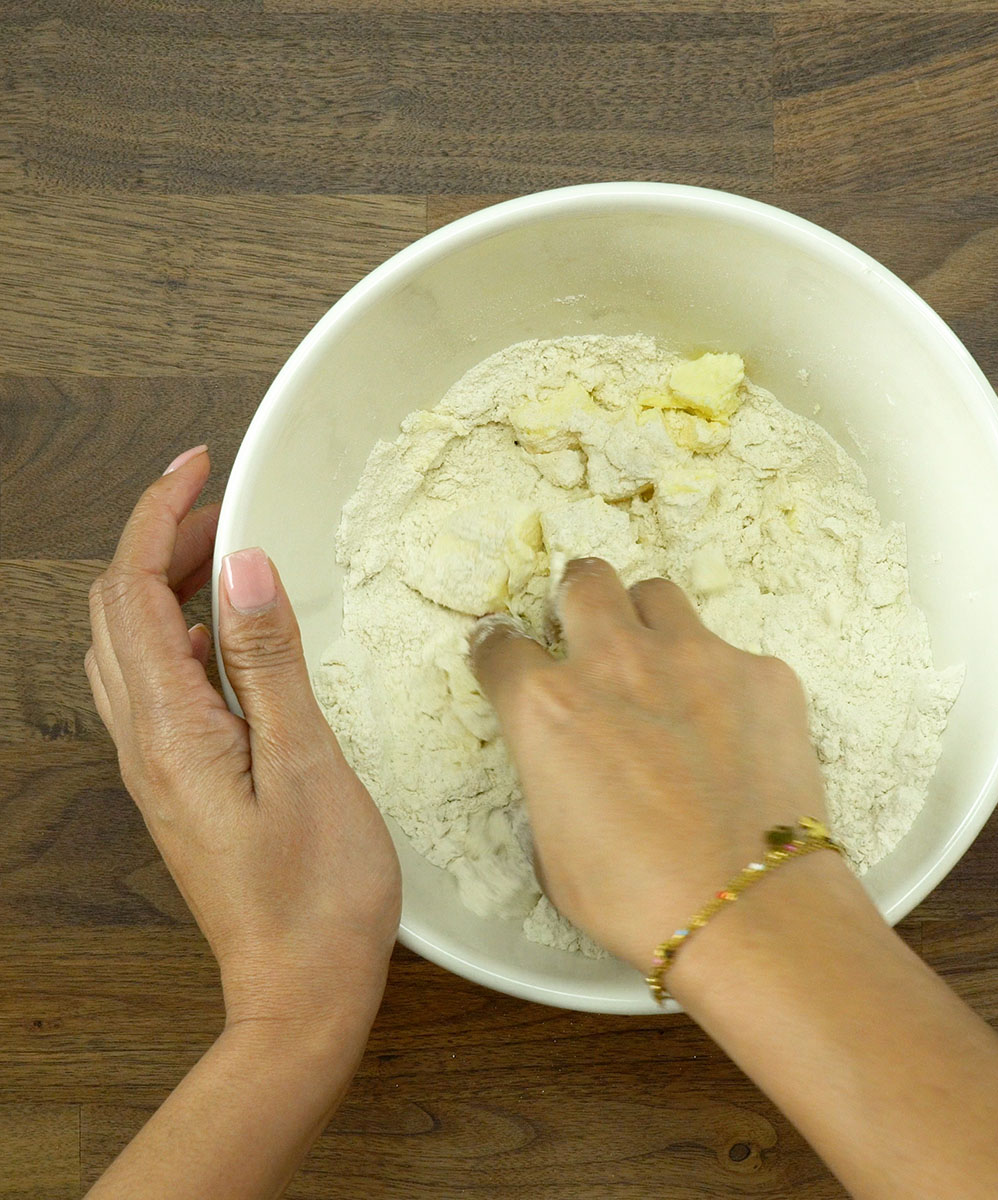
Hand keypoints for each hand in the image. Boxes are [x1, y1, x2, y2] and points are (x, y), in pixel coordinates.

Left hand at [85, 446, 400, 1046]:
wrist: (302, 990)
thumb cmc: (317, 892)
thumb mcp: (306, 763)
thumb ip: (268, 661)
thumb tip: (242, 566)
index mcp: (171, 729)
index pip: (134, 591)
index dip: (158, 516)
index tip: (196, 465)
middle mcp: (148, 743)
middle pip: (119, 611)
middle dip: (160, 540)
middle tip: (222, 504)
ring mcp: (160, 766)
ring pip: (132, 646)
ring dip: (166, 585)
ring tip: (227, 555)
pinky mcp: (184, 783)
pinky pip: (160, 686)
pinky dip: (182, 635)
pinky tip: (230, 639)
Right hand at [469, 557, 831, 971]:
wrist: (750, 910)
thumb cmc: (636, 897)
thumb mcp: (551, 846)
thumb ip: (550, 774)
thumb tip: (567, 761)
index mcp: (548, 705)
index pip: (501, 645)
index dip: (500, 652)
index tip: (509, 657)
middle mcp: (617, 661)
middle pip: (585, 581)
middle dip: (578, 597)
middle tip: (589, 629)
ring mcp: (697, 656)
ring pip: (660, 596)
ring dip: (650, 624)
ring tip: (664, 671)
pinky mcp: (762, 672)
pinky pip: (731, 654)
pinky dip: (722, 682)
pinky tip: (732, 734)